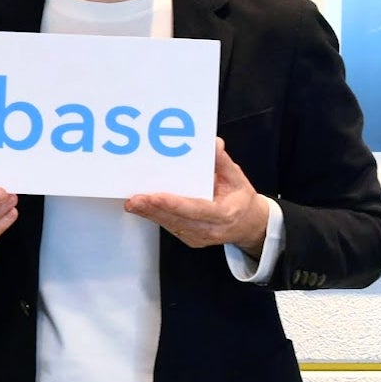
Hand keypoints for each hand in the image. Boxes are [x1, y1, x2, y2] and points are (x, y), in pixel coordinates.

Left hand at [125, 138, 268, 256]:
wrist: (248, 224)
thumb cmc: (240, 199)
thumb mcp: (237, 178)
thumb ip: (223, 162)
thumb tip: (213, 143)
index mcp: (225, 214)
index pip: (197, 210)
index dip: (175, 204)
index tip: (156, 197)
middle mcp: (210, 229)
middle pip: (178, 220)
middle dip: (154, 209)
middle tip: (134, 199)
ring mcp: (198, 237)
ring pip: (170, 225)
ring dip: (149, 214)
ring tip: (132, 202)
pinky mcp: (189, 238)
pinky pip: (170, 226)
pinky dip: (155, 216)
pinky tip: (141, 207)